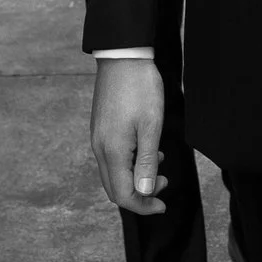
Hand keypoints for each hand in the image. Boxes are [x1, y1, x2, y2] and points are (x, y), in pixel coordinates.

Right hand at [91, 58, 168, 213]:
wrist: (123, 56)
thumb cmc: (140, 88)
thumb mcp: (151, 126)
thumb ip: (147, 162)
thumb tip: (143, 192)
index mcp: (112, 151)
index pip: (122, 195)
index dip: (143, 205)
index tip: (163, 204)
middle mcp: (99, 148)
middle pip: (115, 188)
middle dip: (139, 194)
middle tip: (164, 185)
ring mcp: (98, 137)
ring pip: (113, 173)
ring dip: (135, 178)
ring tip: (160, 167)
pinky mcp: (101, 128)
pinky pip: (112, 157)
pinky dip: (130, 163)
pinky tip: (149, 150)